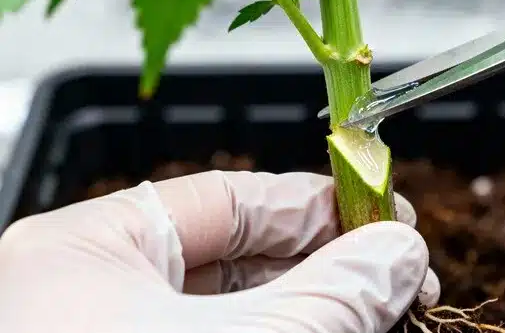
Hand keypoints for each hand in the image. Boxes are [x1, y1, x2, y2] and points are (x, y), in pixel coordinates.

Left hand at [0, 170, 439, 332]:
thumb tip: (397, 255)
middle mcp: (98, 293)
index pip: (227, 199)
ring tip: (383, 313)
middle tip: (397, 277)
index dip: (317, 203)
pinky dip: (284, 332)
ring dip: (315, 307)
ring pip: (238, 309)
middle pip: (238, 256)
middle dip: (327, 264)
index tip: (384, 218)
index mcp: (91, 251)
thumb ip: (327, 295)